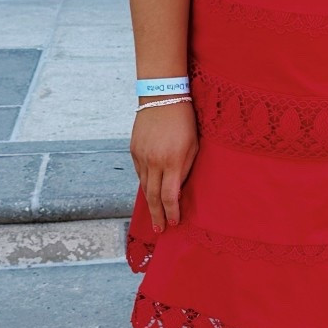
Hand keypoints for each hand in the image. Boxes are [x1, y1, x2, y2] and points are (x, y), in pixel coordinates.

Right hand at [130, 103, 197, 233]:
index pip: (170, 196)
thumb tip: (179, 189)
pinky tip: (149, 191)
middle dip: (157, 215)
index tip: (174, 222)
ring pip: (144, 186)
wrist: (162, 97)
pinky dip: (144, 184)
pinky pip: (139, 173)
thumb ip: (186, 169)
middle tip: (158, 229)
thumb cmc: (184, 121)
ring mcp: (141, 156)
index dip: (172, 212)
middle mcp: (153, 162)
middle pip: (153, 197)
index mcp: (171, 162)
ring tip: (153, 215)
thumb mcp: (193, 146)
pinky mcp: (133, 150)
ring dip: (149, 202)